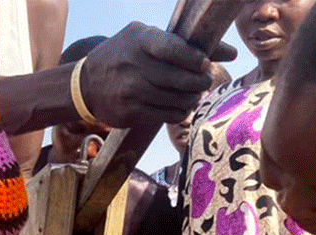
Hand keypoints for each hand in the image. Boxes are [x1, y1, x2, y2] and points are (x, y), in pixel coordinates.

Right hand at [81, 22, 235, 127]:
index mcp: (140, 41)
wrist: (85, 86)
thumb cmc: (123, 56)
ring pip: (179, 99)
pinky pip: (168, 115)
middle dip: (201, 82)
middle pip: (183, 79)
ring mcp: (132, 92)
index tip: (204, 63)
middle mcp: (135, 66)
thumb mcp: (146, 39)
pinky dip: (180, 111)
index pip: (176, 50)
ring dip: (192, 98)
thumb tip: (230, 53)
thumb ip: (184, 44)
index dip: (196, 59)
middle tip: (203, 81)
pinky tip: (178, 105)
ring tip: (192, 93)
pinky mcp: (131, 113)